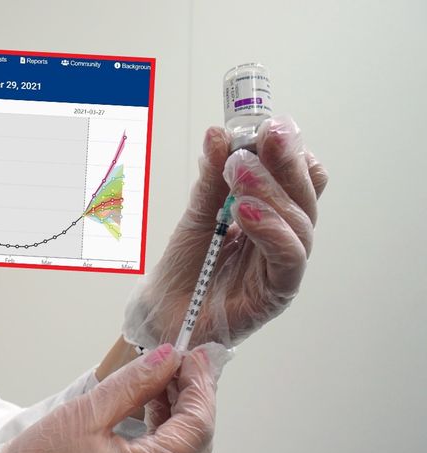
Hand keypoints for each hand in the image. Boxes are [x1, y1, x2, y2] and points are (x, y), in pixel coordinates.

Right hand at [0, 343, 228, 452]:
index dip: (201, 386)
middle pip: (197, 443)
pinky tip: (155, 407)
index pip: (196, 427)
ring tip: (166, 378)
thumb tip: (168, 358)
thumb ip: (135, 383)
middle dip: (195, 398)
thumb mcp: (87, 412)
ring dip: (181, 415)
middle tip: (186, 362)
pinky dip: (166, 435)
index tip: (198, 355)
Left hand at [123, 117, 327, 348]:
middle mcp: (286, 237)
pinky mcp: (276, 293)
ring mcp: (283, 265)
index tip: (267, 124)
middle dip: (285, 160)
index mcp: (274, 214)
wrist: (163, 313)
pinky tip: (244, 210)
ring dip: (272, 190)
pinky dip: (270, 229)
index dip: (288, 148)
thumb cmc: (186, 266)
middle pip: (305, 194)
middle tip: (264, 135)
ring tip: (241, 171)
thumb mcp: (198, 213)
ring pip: (300, 221)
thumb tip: (218, 134)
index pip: (299, 176)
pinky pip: (288, 257)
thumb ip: (212, 178)